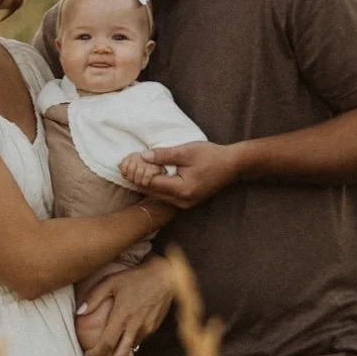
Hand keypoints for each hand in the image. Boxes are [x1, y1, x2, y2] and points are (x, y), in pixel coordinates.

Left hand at [76, 260, 174, 355]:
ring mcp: (146, 329)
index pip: (106, 343)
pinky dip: (128, 346)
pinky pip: (138, 341)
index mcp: (122, 316)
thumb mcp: (110, 282)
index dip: (95, 353)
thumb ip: (93, 298)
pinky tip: (120, 346)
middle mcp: (135, 327)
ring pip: (129, 351)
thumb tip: (78, 313)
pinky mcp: (153, 328)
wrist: (164, 277)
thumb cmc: (134, 278)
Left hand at [118, 140, 243, 210]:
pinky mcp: (187, 201)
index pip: (151, 184)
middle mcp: (182, 201)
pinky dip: (156, 187)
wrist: (233, 165)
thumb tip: (143, 156)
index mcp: (181, 189)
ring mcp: (185, 204)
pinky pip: (166, 196)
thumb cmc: (211, 156)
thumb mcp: (186, 151)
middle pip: (152, 193)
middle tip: (124, 169)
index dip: (136, 175)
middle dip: (137, 181)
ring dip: (145, 185)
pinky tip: (149, 177)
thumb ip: (163, 155)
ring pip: (158, 196)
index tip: (124, 165)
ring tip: (133, 172)